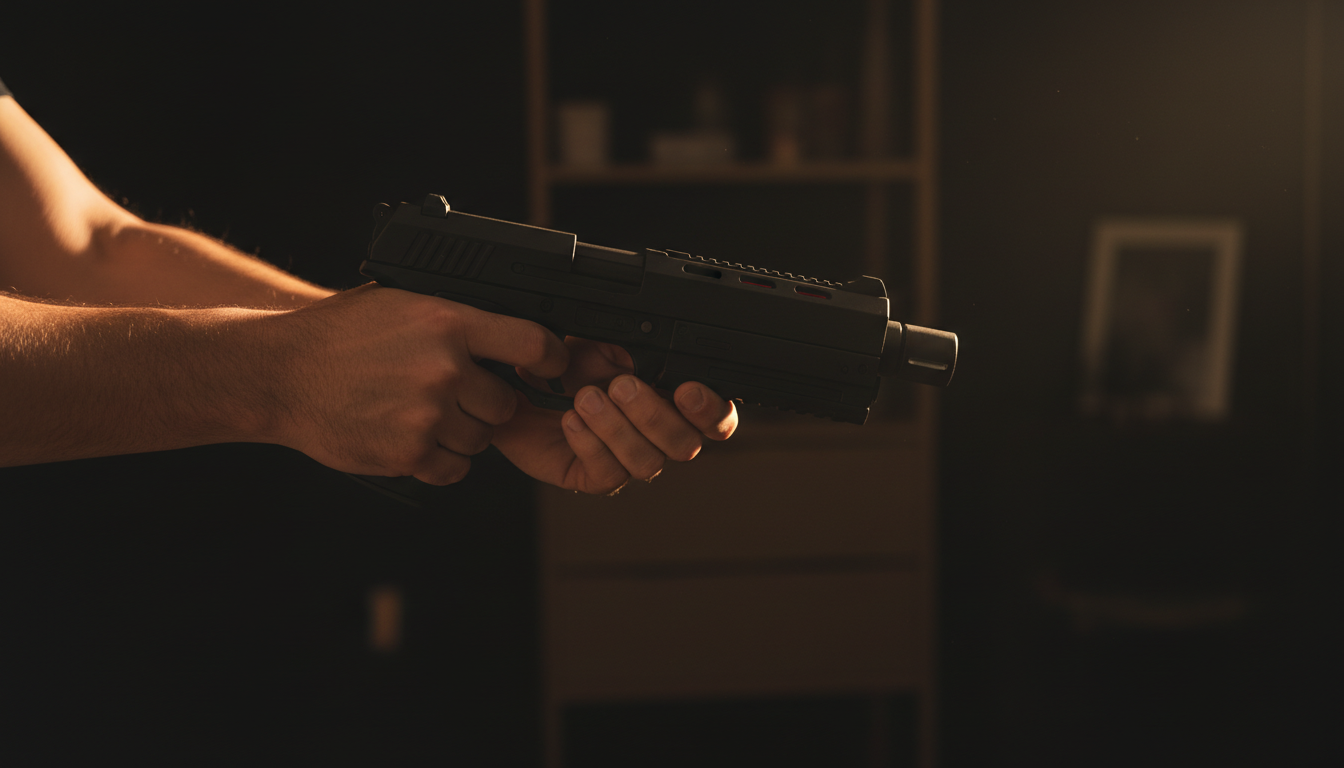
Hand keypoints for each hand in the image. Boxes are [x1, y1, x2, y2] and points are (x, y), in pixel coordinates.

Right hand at [270, 285, 567, 484]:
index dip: (549, 359)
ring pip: (481, 438)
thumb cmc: (336, 336)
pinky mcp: (409, 453)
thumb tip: (503, 331)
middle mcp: (445, 368)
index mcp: (447, 323)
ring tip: (421, 413)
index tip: (549, 368)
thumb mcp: (400, 303)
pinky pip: (454, 469)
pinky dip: (440, 460)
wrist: (280, 374)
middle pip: (505, 403)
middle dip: (486, 402)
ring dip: (461, 433)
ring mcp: (428, 414)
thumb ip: (453, 318)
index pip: (531, 343)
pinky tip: (413, 438)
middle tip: (454, 395)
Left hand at [492, 338, 737, 493]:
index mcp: (670, 403)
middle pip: (685, 445)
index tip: (687, 390)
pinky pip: (608, 474)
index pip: (715, 419)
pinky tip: (571, 421)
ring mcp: (627, 461)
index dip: (712, 411)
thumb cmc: (564, 366)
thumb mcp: (597, 341)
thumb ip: (629, 344)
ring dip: (617, 427)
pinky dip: (591, 444)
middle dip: (654, 414)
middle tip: (620, 385)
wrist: (517, 390)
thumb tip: (650, 348)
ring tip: (585, 398)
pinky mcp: (594, 478)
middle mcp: (656, 437)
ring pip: (646, 461)